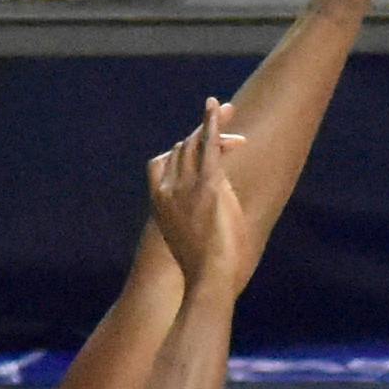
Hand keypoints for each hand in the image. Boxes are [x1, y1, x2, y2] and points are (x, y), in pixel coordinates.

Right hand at [147, 98, 254, 295]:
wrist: (208, 280)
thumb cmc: (206, 268)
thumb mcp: (195, 233)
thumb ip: (197, 209)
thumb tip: (211, 199)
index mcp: (159, 200)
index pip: (165, 160)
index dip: (184, 147)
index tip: (205, 144)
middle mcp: (166, 189)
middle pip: (181, 148)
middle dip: (202, 131)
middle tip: (225, 113)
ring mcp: (183, 188)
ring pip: (195, 144)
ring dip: (212, 125)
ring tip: (229, 108)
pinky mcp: (206, 188)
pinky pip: (208, 148)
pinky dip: (212, 125)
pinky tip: (218, 108)